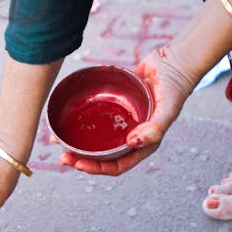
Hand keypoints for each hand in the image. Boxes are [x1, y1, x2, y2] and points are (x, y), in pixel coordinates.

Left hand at [60, 45, 198, 175]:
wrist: (174, 62)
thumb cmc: (175, 89)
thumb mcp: (167, 111)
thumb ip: (154, 129)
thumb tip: (132, 143)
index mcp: (142, 144)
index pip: (116, 165)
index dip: (96, 168)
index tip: (77, 164)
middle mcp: (130, 135)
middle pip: (102, 155)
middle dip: (81, 159)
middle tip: (61, 156)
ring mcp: (121, 121)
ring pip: (95, 137)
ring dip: (77, 141)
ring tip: (56, 139)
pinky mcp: (115, 104)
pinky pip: (96, 115)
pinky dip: (81, 117)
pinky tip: (66, 114)